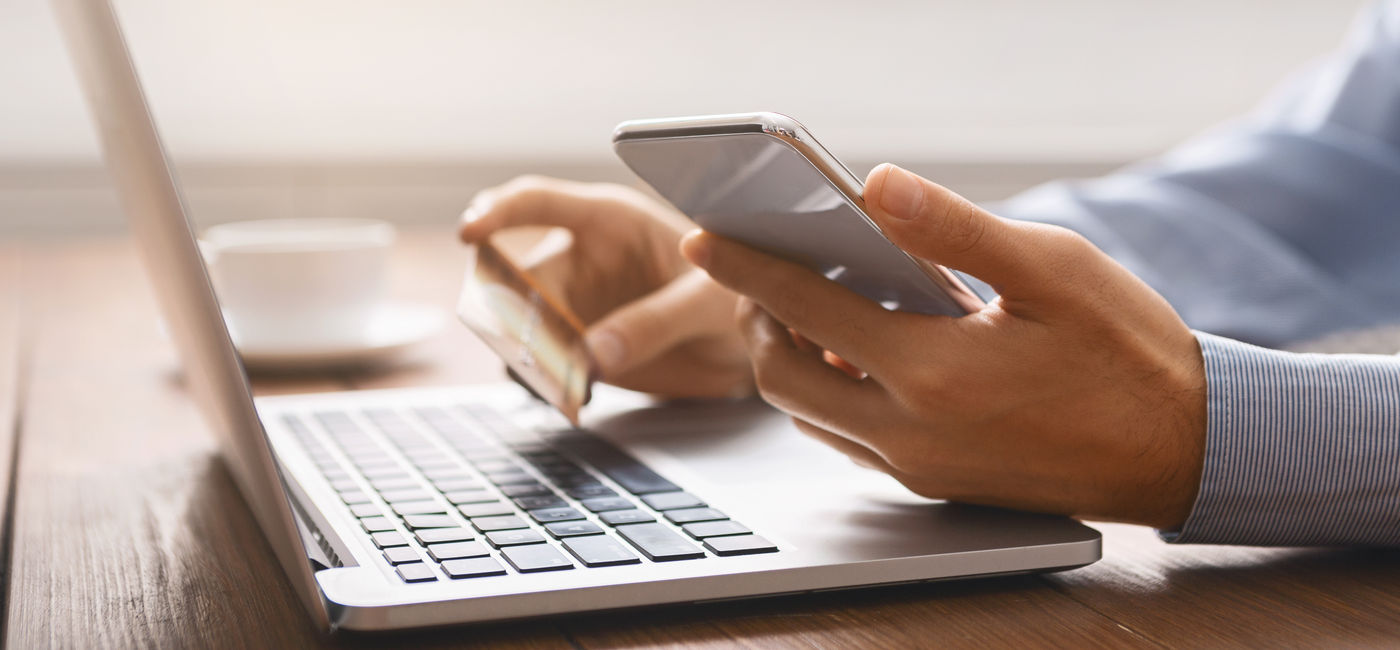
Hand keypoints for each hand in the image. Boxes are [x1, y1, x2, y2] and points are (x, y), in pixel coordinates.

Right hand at [458, 176, 750, 397]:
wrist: (755, 339)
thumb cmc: (742, 290)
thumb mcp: (709, 302)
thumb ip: (656, 321)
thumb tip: (593, 354)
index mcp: (611, 220)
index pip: (538, 201)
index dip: (498, 211)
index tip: (470, 232)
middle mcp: (582, 257)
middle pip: (519, 276)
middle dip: (510, 310)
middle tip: (528, 346)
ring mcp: (577, 305)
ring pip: (521, 325)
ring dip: (523, 352)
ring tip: (557, 379)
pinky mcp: (580, 347)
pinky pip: (544, 365)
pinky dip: (545, 384)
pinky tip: (570, 397)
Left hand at [680, 164, 1206, 528]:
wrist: (1182, 450)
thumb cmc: (1127, 353)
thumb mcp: (1052, 269)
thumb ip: (955, 228)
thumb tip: (875, 186)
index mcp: (935, 371)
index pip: (805, 310)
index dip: (746, 267)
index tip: (705, 235)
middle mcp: (911, 431)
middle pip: (782, 377)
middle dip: (757, 322)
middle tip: (766, 274)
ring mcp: (917, 466)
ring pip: (810, 414)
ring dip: (792, 361)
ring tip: (814, 306)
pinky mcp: (932, 483)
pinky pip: (848, 438)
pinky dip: (832, 393)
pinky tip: (863, 350)